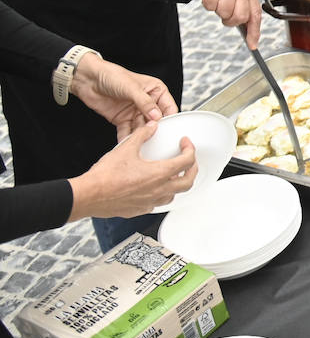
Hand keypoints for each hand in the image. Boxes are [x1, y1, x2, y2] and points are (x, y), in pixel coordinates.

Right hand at [67, 122, 197, 220]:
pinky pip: (157, 204)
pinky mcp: (139, 210)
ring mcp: (150, 202)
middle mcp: (158, 190)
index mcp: (159, 174)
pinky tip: (153, 188)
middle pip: (188, 182)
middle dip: (193, 169)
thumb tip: (151, 127)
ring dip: (177, 184)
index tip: (185, 144)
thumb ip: (142, 135)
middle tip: (189, 161)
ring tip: (173, 175)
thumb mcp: (126, 148)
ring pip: (173, 195)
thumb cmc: (105, 176)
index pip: (187, 161)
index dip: (190, 149)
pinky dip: (160, 195)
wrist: (89, 195)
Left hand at [70, 55, 177, 141]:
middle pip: (155, 120)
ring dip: (139, 136)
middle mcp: (147, 102)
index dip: (168, 118)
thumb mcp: (132, 87)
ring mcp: (134, 112)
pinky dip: (126, 138)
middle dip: (153, 130)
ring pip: (141, 128)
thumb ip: (145, 103)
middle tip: (152, 138)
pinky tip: (126, 143)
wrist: (89, 80)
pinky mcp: (122, 119)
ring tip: (138, 143)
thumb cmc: (112, 75)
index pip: (168, 107)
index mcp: (155, 91)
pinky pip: (127, 131)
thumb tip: (157, 116)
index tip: (166, 128)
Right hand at [183, 0, 260, 47]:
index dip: (254, 32)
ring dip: (217, 10)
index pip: (256, 15)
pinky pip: (210, 6)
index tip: (253, 45)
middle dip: (230, 21)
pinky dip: (207, 4)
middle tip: (224, 15)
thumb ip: (242, 6)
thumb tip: (246, 29)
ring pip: (224, 13)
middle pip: (240, 17)